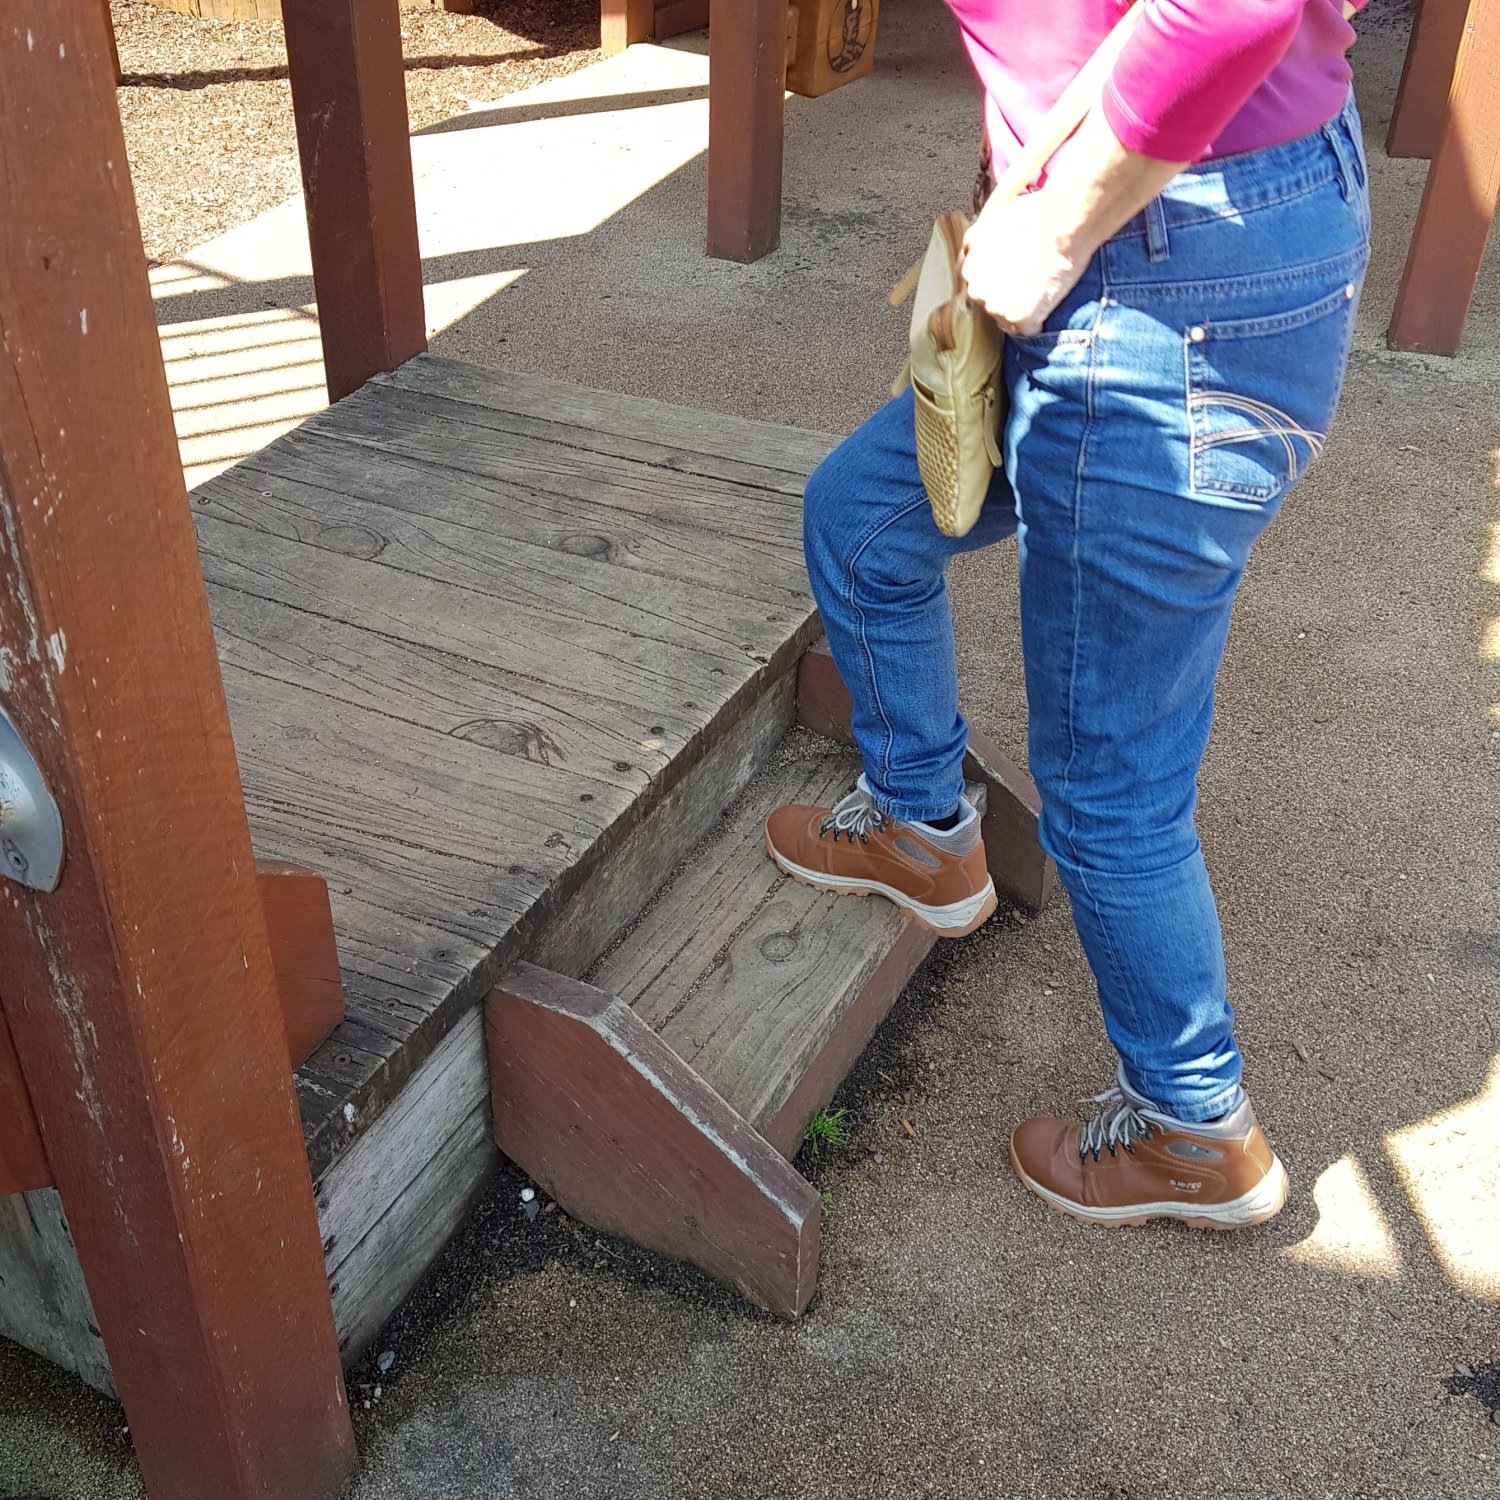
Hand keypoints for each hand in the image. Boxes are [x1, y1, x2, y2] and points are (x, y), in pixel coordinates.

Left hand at [960, 188, 1095, 336]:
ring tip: (1042, 290)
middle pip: (991, 305)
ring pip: (1008, 319)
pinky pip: (1029, 329)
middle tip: (1032, 281)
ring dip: (1022, 311)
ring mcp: (997, 307)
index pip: (981, 287)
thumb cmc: (1032, 215)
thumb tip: (966, 257)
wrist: (1061, 222)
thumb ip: (974, 243)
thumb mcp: (991, 222)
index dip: (1001, 282)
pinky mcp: (1020, 319)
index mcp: (969, 269)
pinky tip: (1049, 303)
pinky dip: (1039, 321)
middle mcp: (977, 291)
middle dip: (1009, 297)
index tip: (1017, 275)